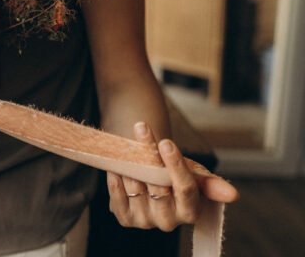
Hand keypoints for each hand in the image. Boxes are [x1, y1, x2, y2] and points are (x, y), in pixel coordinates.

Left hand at [107, 122, 238, 231]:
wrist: (149, 178)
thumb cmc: (175, 174)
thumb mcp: (194, 175)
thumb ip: (211, 184)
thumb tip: (233, 195)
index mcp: (190, 212)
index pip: (186, 189)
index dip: (176, 165)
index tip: (166, 142)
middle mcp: (168, 222)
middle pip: (158, 184)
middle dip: (149, 154)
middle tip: (141, 127)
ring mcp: (145, 221)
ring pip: (135, 186)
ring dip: (130, 162)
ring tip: (129, 142)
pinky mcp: (125, 218)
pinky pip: (117, 192)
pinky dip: (117, 174)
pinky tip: (117, 161)